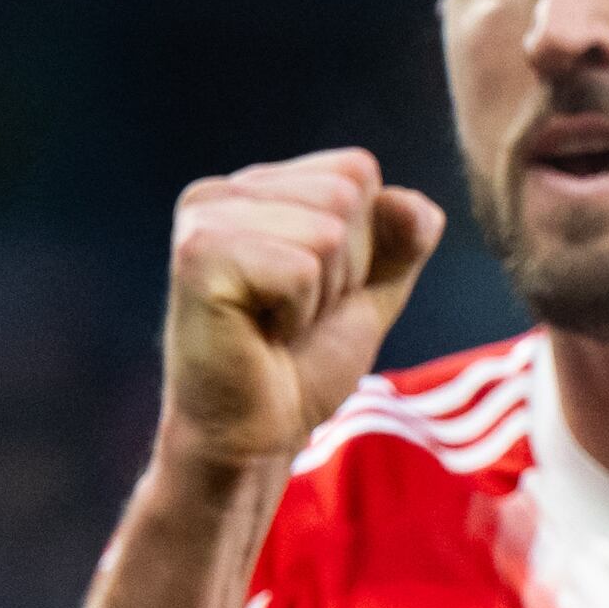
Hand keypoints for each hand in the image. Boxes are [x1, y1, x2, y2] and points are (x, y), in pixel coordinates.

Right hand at [156, 151, 446, 491]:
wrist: (255, 437)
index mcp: (258, 187)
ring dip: (320, 297)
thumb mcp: (370, 294)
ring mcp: (204, 218)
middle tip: (292, 316)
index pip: (357, 170)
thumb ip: (401, 241)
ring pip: (327, 232)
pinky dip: (298, 314)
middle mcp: (221, 191)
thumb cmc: (301, 367)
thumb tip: (411, 203)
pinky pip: (301, 269)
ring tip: (275, 325)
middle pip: (346, 195)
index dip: (363, 245)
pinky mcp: (198, 256)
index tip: (314, 293)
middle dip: (344, 271)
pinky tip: (258, 334)